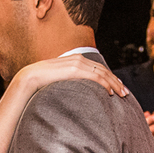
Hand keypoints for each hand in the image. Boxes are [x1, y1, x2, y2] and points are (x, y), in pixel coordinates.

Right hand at [10, 56, 131, 98]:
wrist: (28, 78)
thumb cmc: (40, 82)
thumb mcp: (57, 79)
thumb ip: (67, 80)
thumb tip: (71, 91)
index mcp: (74, 59)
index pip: (97, 68)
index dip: (109, 77)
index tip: (117, 86)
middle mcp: (78, 59)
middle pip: (103, 70)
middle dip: (115, 81)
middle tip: (125, 92)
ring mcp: (76, 63)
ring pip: (102, 73)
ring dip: (114, 84)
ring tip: (122, 94)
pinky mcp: (74, 69)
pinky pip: (94, 76)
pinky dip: (105, 84)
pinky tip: (110, 92)